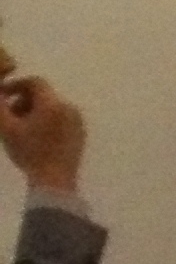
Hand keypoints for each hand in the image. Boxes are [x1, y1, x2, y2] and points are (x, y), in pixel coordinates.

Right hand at [0, 76, 86, 193]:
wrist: (55, 180)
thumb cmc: (29, 153)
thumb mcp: (7, 129)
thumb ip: (0, 107)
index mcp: (53, 104)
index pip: (35, 82)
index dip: (16, 85)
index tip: (3, 95)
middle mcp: (69, 107)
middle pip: (44, 95)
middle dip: (23, 101)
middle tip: (9, 116)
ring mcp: (78, 120)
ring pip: (52, 107)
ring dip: (34, 112)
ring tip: (21, 129)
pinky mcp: (80, 132)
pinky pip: (61, 118)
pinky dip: (47, 121)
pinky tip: (36, 138)